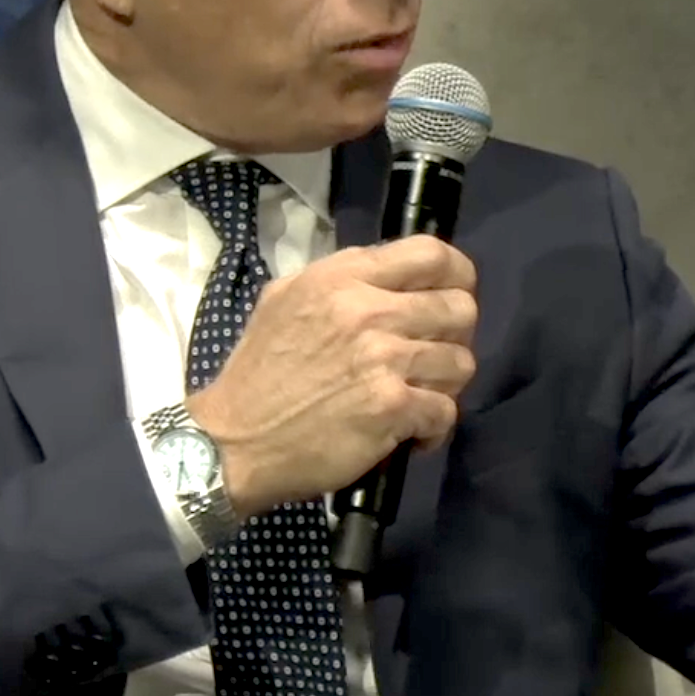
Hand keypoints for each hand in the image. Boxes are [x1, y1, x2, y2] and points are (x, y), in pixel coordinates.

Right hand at [187, 234, 477, 518]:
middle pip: (460, 308)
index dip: (457, 275)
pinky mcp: (392, 407)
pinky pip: (446, 411)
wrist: (233, 442)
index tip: (453, 294)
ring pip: (461, 362)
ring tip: (419, 398)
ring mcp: (384, 359)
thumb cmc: (257, 372)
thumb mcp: (283, 299)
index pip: (431, 253)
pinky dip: (434, 428)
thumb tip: (385, 273)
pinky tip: (411, 435)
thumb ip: (337, 279)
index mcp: (342, 278)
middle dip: (455, 336)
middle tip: (432, 358)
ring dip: (445, 385)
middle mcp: (369, 310)